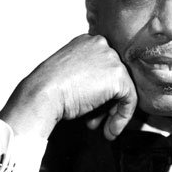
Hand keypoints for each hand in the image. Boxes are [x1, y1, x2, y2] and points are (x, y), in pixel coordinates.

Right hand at [0, 34, 136, 139]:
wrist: (42, 95)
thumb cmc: (49, 89)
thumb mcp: (70, 74)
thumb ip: (89, 76)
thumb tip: (103, 92)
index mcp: (87, 42)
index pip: (104, 67)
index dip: (100, 91)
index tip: (94, 108)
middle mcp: (101, 45)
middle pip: (115, 78)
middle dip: (107, 103)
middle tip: (97, 120)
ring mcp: (111, 58)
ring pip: (124, 89)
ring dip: (113, 112)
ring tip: (102, 128)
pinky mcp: (118, 76)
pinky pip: (129, 99)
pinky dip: (122, 117)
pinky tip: (110, 130)